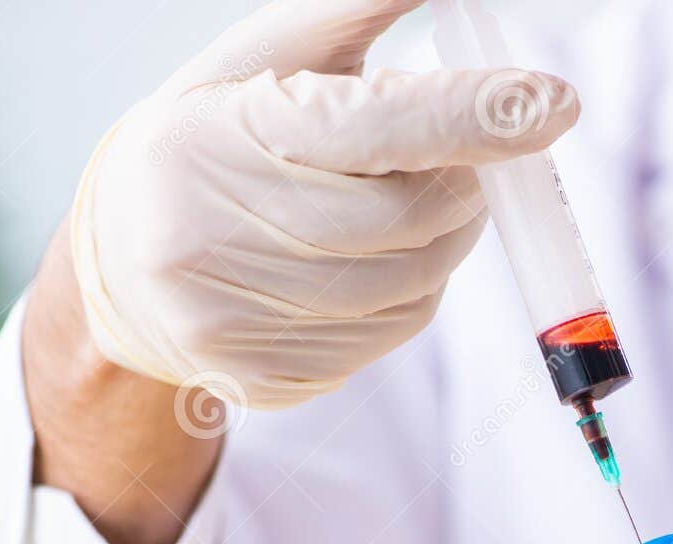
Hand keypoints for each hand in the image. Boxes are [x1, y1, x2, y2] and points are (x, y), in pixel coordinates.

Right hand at [70, 0, 578, 407]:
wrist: (119, 266)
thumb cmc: (211, 140)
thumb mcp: (263, 62)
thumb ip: (357, 16)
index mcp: (217, 136)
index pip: (374, 127)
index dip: (474, 117)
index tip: (554, 104)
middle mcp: (212, 236)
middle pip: (410, 219)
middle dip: (463, 184)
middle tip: (457, 159)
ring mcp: (235, 321)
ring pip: (414, 287)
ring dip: (441, 243)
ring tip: (397, 209)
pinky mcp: (265, 379)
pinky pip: (390, 338)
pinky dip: (406, 294)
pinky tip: (364, 265)